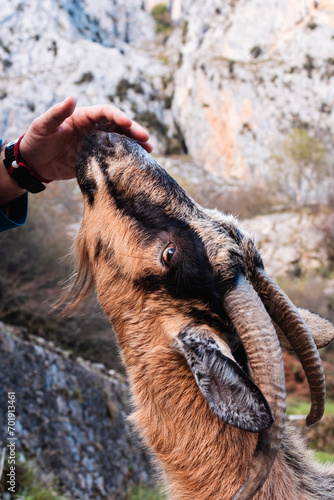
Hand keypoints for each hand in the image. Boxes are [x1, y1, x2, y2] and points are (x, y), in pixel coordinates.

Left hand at [19, 96, 152, 180]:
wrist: (32, 163)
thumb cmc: (36, 140)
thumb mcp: (43, 125)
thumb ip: (57, 113)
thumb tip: (72, 98)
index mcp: (83, 117)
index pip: (106, 113)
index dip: (118, 116)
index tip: (128, 124)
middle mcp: (92, 129)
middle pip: (118, 126)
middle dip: (133, 131)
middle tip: (146, 138)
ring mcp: (95, 145)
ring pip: (119, 141)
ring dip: (134, 144)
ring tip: (149, 151)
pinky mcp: (95, 160)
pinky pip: (113, 157)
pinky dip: (125, 158)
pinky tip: (136, 162)